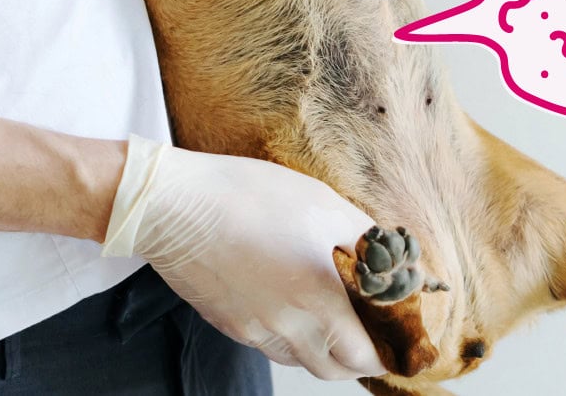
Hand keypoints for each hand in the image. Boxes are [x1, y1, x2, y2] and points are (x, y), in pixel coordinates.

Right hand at [102, 135, 387, 380]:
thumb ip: (363, 237)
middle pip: (334, 369)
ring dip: (322, 350)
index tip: (393, 338)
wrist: (173, 205)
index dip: (384, 352)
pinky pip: (269, 345)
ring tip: (330, 319)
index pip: (364, 356)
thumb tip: (392, 256)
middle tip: (368, 334)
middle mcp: (288, 326)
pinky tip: (288, 306)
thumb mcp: (321, 203)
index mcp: (319, 300)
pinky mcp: (229, 324)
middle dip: (357, 358)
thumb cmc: (248, 196)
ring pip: (300, 360)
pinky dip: (289, 338)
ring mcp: (254, 330)